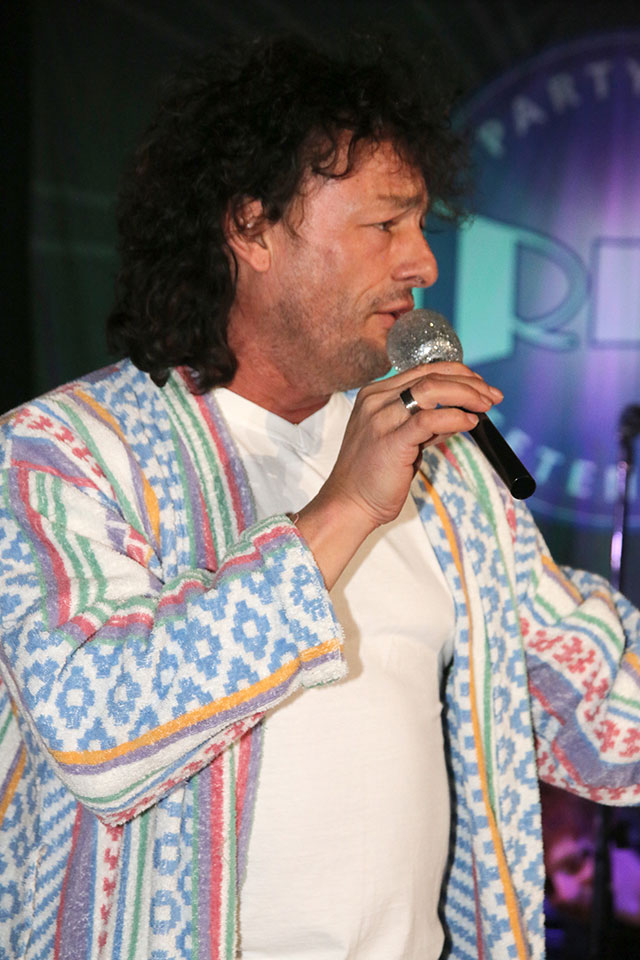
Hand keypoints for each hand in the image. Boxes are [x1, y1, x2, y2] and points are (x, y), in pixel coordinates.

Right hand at [295, 362, 502, 587]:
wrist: (348, 503)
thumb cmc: (374, 475)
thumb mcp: (401, 439)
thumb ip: (426, 424)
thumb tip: (461, 413)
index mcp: (376, 394)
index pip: (424, 370)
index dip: (458, 373)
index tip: (481, 385)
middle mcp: (376, 400)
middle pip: (431, 375)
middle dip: (469, 382)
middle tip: (492, 395)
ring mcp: (381, 419)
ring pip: (432, 390)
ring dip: (466, 394)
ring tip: (486, 406)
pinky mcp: (390, 441)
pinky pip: (429, 420)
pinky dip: (455, 417)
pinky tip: (470, 422)